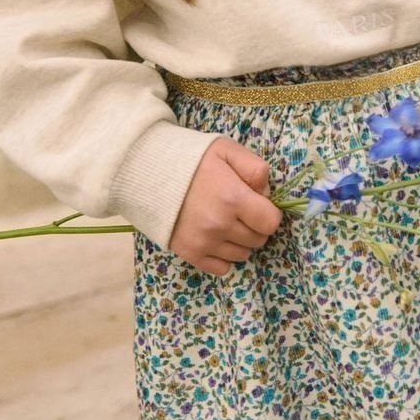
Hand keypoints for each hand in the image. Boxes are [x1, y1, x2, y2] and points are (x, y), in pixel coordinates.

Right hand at [169, 137, 282, 275]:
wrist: (148, 173)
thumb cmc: (191, 160)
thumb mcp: (226, 150)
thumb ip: (255, 168)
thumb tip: (267, 194)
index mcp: (233, 198)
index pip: (271, 223)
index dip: (269, 213)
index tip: (258, 204)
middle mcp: (220, 225)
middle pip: (258, 240)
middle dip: (255, 225)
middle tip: (240, 210)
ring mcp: (204, 242)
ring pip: (242, 255)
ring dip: (240, 241)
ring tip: (225, 221)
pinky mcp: (190, 254)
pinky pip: (222, 268)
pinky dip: (223, 256)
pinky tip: (215, 237)